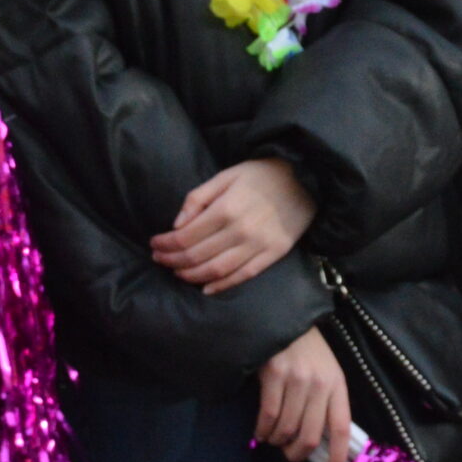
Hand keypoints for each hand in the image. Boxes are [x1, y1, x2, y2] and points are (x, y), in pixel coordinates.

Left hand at [151, 157, 315, 293]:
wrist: (306, 179)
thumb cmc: (262, 174)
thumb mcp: (226, 175)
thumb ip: (199, 198)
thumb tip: (176, 225)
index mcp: (226, 208)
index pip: (186, 237)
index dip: (166, 244)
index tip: (154, 244)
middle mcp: (240, 231)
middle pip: (197, 256)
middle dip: (172, 260)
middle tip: (159, 259)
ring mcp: (258, 245)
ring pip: (216, 270)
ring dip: (191, 275)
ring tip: (177, 273)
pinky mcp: (273, 254)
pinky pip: (243, 276)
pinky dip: (221, 285)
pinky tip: (206, 288)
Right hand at [258, 328, 352, 461]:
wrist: (282, 317)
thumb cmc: (305, 351)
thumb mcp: (325, 373)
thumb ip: (326, 403)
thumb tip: (322, 445)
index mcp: (338, 385)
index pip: (341, 428)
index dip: (338, 457)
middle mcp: (320, 383)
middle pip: (311, 435)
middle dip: (297, 454)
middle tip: (289, 454)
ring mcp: (297, 379)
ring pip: (287, 429)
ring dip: (277, 441)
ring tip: (272, 437)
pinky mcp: (274, 374)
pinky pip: (268, 416)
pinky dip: (263, 431)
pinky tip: (261, 431)